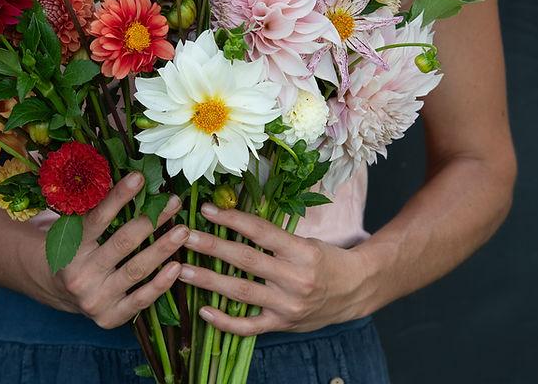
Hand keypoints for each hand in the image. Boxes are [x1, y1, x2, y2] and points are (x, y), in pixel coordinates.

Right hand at [52, 172, 189, 328]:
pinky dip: (160, 284)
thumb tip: (127, 176)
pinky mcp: (109, 318)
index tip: (140, 178)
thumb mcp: (76, 228)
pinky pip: (140, 300)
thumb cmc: (76, 249)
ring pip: (135, 270)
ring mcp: (94, 299)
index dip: (119, 197)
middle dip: (151, 220)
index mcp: (69, 247)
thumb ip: (96, 206)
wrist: (59, 289)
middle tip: (174, 202)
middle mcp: (80, 274)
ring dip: (163, 248)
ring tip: (184, 230)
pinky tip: (177, 266)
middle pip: (122, 243)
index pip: (97, 218)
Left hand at [179, 202, 370, 335]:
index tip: (206, 210)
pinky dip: (224, 321)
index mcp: (302, 252)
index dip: (231, 219)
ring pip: (241, 292)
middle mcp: (295, 279)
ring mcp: (287, 305)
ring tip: (183, 270)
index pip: (260, 232)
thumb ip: (272, 235)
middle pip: (245, 260)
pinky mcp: (282, 324)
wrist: (354, 290)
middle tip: (185, 237)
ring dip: (208, 280)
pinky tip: (203, 311)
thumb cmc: (325, 260)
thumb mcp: (305, 240)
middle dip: (211, 246)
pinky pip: (248, 327)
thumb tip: (232, 215)